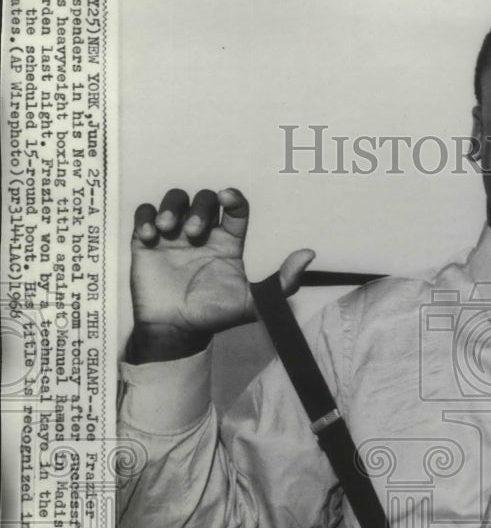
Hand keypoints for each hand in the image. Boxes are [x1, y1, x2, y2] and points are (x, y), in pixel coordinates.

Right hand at [128, 188, 313, 361]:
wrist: (176, 330)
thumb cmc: (215, 316)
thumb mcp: (253, 303)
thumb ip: (283, 282)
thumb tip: (309, 254)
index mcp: (229, 242)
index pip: (236, 208)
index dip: (234, 197)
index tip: (228, 198)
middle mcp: (204, 234)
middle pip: (205, 199)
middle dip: (200, 209)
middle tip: (194, 233)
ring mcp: (175, 235)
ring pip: (176, 199)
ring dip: (172, 207)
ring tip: (167, 229)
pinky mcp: (147, 241)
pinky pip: (145, 214)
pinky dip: (146, 216)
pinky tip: (149, 236)